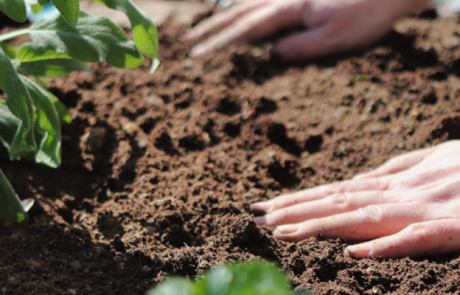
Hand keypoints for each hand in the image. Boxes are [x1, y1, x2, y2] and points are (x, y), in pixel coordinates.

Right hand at [185, 0, 430, 59]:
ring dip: (223, 16)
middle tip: (187, 41)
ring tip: (204, 26)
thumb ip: (300, 47)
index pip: (247, 29)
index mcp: (289, 9)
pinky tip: (238, 10)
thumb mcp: (334, 38)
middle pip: (239, 13)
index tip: (198, 53)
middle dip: (212, 28)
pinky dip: (243, 5)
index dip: (220, 42)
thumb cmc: (364, 15)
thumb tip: (272, 55)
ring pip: (247, 3)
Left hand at [250, 141, 459, 257]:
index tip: (265, 207)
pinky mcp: (453, 229)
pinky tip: (356, 255)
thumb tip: (360, 179)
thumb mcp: (429, 162)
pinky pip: (417, 239)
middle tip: (255, 217)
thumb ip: (394, 172)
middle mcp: (400, 194)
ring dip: (321, 225)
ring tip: (282, 233)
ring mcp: (424, 211)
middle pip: (337, 203)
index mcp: (394, 183)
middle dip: (294, 210)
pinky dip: (387, 246)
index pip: (335, 191)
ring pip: (363, 218)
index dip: (298, 199)